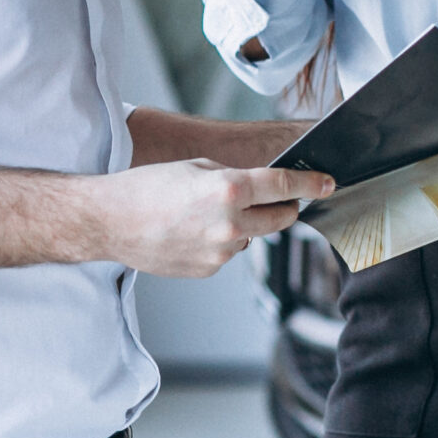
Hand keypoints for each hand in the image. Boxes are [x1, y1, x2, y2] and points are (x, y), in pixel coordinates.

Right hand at [94, 158, 333, 277]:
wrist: (108, 222)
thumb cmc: (145, 187)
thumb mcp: (195, 167)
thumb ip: (234, 177)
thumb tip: (261, 189)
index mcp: (229, 190)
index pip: (285, 187)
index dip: (312, 185)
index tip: (328, 184)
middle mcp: (230, 224)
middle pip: (282, 219)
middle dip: (284, 207)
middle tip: (274, 198)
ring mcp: (221, 252)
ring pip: (254, 237)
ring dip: (246, 225)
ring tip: (206, 213)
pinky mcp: (209, 269)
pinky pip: (230, 252)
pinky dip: (223, 241)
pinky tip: (193, 231)